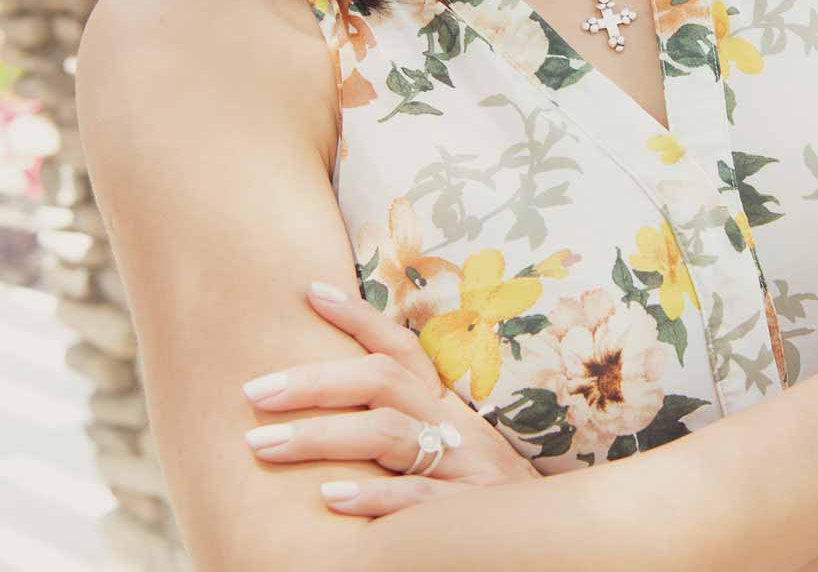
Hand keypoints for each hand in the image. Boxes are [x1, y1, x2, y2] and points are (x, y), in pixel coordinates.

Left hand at [241, 281, 539, 516]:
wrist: (546, 544)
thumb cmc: (482, 499)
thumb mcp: (452, 451)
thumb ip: (404, 425)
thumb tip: (336, 403)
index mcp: (447, 407)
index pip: (401, 348)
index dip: (358, 317)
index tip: (309, 290)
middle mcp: (456, 426)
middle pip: (382, 381)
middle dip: (314, 381)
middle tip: (254, 392)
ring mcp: (464, 466)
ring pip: (389, 434)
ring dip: (320, 437)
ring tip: (262, 443)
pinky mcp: (468, 511)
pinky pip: (417, 497)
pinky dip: (374, 494)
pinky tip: (330, 498)